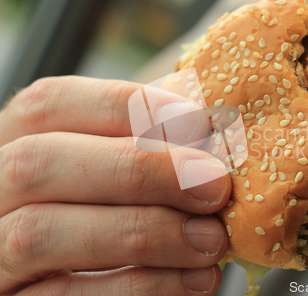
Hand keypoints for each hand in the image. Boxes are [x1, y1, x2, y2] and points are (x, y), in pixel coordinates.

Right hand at [0, 76, 230, 294]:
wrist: (106, 270)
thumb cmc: (119, 205)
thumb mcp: (122, 162)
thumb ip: (149, 142)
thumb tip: (206, 125)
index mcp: (17, 141)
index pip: (52, 102)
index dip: (127, 106)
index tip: (200, 123)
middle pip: (40, 163)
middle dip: (140, 169)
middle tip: (215, 185)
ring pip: (41, 234)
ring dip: (144, 233)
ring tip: (212, 240)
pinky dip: (141, 287)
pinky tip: (196, 280)